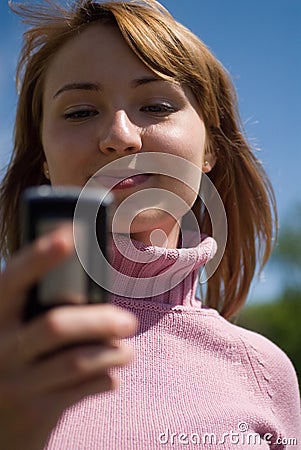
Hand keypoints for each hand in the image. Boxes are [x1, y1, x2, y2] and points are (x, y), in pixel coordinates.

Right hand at [0, 226, 136, 449]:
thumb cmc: (14, 362)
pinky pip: (82, 390)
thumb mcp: (15, 331)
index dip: (40, 256)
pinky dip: (105, 379)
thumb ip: (41, 308)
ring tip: (127, 350)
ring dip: (111, 352)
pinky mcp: (34, 413)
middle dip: (99, 320)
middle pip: (55, 325)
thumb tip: (92, 274)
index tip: (71, 235)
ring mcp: (15, 384)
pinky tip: (112, 375)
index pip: (14, 280)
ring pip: (76, 361)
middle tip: (129, 321)